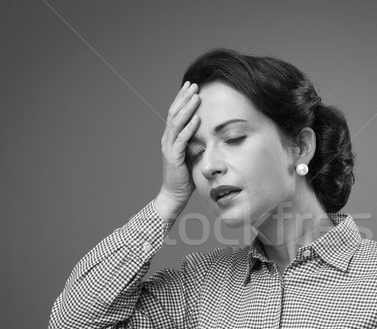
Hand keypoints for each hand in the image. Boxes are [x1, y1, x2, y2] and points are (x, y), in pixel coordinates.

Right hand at [155, 81, 200, 220]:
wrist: (174, 195)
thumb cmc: (186, 177)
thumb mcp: (192, 155)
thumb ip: (197, 142)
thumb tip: (209, 131)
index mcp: (171, 137)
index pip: (175, 113)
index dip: (182, 99)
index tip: (191, 86)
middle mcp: (167, 139)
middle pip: (174, 113)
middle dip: (184, 98)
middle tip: (193, 84)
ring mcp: (168, 148)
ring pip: (176, 123)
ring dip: (187, 108)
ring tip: (195, 96)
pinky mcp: (173, 158)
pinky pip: (181, 140)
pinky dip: (189, 128)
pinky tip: (197, 118)